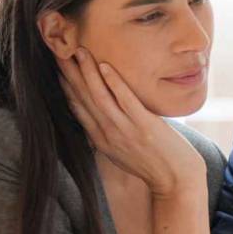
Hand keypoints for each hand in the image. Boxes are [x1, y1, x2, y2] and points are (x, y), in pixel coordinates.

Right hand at [58, 48, 203, 198]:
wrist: (176, 182)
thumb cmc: (152, 164)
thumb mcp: (120, 152)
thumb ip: (107, 134)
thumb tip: (99, 117)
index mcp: (100, 139)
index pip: (76, 108)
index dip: (64, 86)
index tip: (56, 67)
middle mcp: (107, 134)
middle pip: (83, 99)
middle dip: (69, 74)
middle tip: (58, 51)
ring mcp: (125, 130)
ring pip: (100, 97)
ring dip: (87, 73)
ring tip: (79, 51)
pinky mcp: (144, 126)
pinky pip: (126, 101)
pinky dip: (114, 83)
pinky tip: (105, 66)